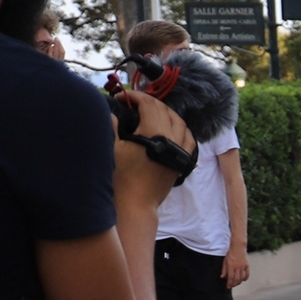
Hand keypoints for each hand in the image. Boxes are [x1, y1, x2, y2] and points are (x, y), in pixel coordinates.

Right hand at [113, 90, 193, 210]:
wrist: (136, 202)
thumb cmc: (121, 176)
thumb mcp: (112, 148)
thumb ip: (112, 125)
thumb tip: (111, 111)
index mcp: (154, 131)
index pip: (149, 104)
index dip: (136, 96)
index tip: (123, 97)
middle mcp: (172, 138)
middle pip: (165, 111)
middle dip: (149, 103)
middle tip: (134, 103)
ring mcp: (181, 149)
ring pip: (180, 122)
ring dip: (166, 113)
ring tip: (151, 113)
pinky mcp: (184, 160)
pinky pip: (189, 138)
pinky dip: (181, 129)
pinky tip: (171, 128)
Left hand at [223, 247, 250, 286]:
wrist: (238, 247)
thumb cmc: (231, 253)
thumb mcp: (225, 261)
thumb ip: (224, 270)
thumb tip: (222, 277)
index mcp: (231, 266)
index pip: (230, 278)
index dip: (229, 283)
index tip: (228, 286)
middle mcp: (237, 267)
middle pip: (237, 279)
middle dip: (234, 284)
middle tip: (231, 286)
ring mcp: (243, 266)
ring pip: (242, 277)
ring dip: (239, 282)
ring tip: (236, 283)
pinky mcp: (247, 265)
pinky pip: (247, 274)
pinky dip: (245, 278)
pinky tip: (243, 280)